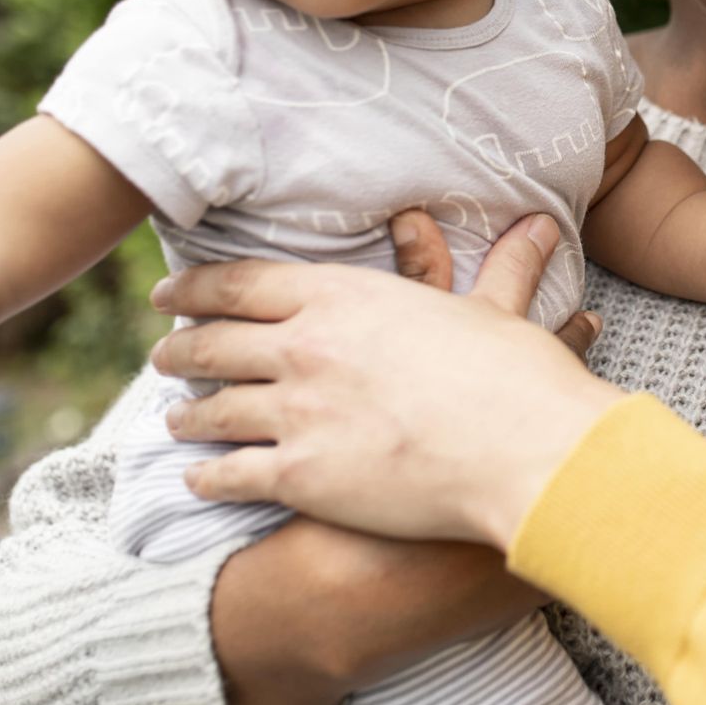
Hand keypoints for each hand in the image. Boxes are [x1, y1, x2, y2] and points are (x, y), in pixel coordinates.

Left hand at [212, 208, 606, 704]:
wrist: (521, 449)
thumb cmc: (515, 376)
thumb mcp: (498, 312)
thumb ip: (505, 268)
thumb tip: (542, 225)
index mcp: (344, 297)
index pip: (245, 284)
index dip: (197, 289)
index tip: (170, 294)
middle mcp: (306, 348)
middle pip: (215, 344)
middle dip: (179, 350)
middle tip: (162, 355)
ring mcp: (296, 412)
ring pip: (214, 410)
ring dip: (186, 414)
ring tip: (174, 418)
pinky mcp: (299, 476)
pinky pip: (230, 474)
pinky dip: (205, 476)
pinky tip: (196, 479)